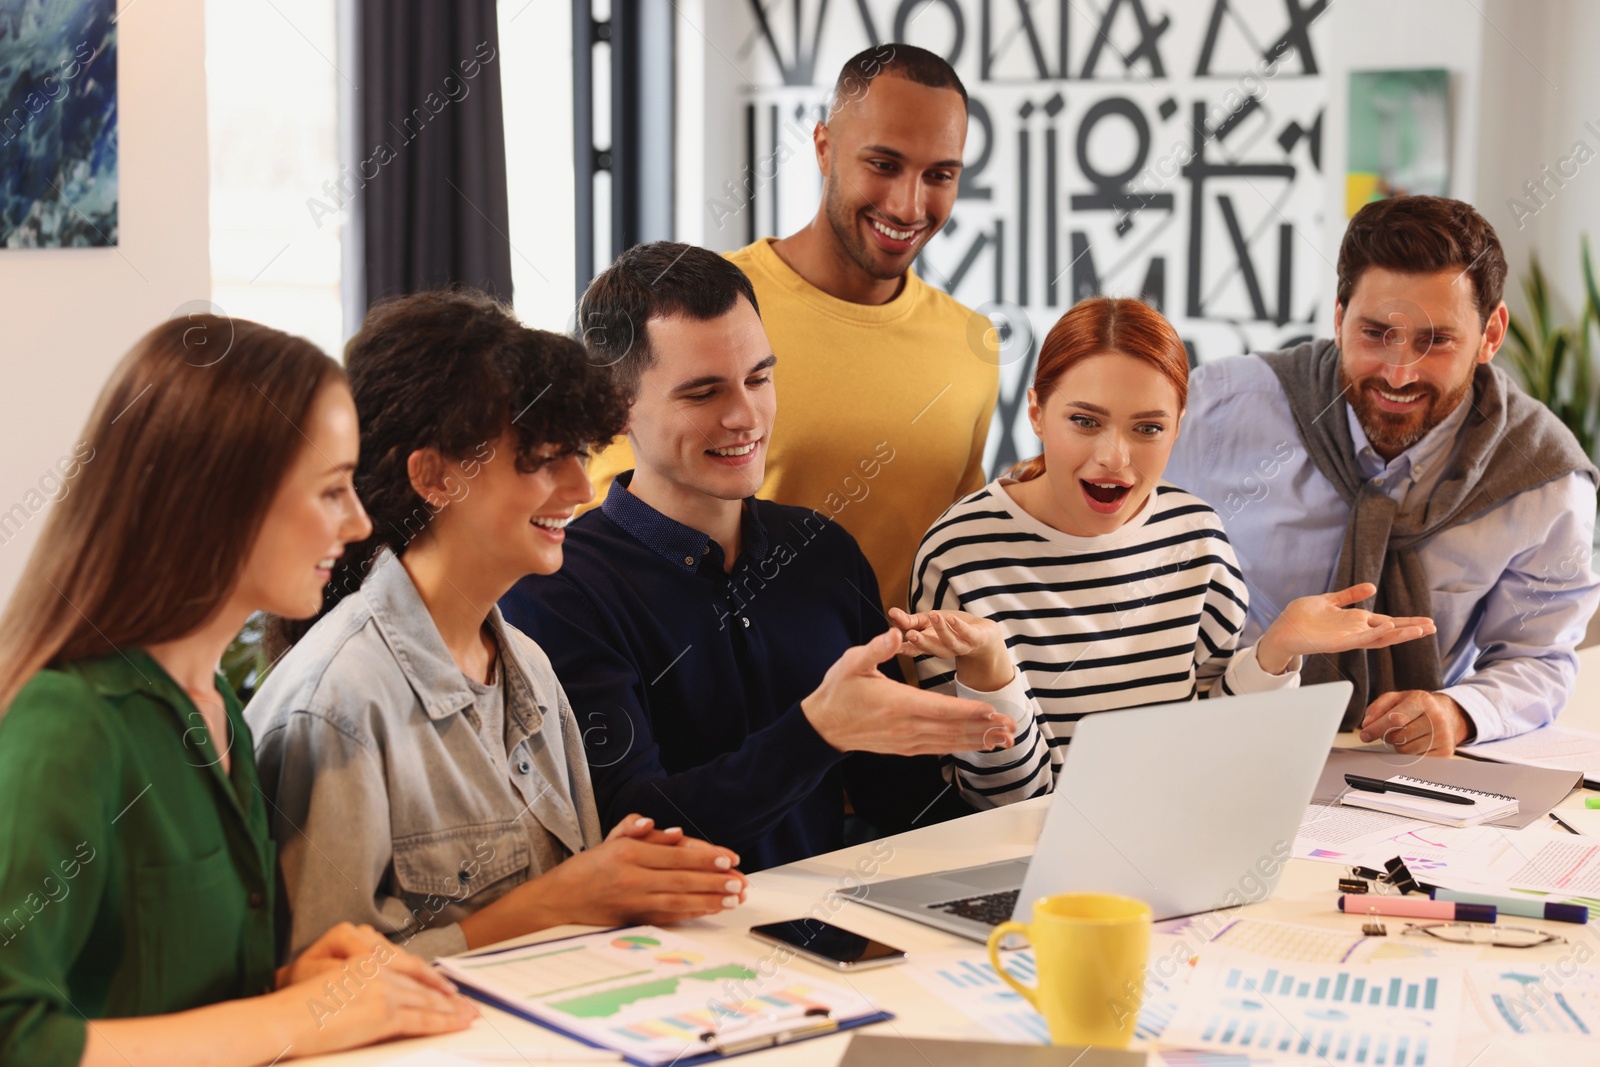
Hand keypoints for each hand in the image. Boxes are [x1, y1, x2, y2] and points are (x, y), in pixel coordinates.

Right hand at [282, 931, 476, 1055]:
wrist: (283, 1020)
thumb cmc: (298, 1010)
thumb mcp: (334, 987)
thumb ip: (360, 989)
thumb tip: (379, 1004)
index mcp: (365, 963)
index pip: (407, 971)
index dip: (430, 981)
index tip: (447, 989)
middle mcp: (378, 972)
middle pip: (422, 986)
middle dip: (448, 997)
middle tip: (468, 1004)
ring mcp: (383, 992)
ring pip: (426, 1002)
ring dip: (452, 1011)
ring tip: (469, 1015)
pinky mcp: (383, 1014)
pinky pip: (421, 1020)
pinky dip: (443, 1023)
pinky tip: (457, 1024)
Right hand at [460, 821, 746, 944]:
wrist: (557, 902)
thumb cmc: (586, 869)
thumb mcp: (608, 840)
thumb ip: (635, 829)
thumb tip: (666, 829)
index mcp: (627, 853)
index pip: (674, 855)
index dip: (704, 858)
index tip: (729, 858)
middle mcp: (631, 878)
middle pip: (680, 879)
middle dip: (713, 881)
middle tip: (739, 882)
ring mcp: (632, 902)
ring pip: (677, 901)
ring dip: (708, 900)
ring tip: (732, 898)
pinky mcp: (632, 920)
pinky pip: (667, 917)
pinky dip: (690, 913)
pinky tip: (709, 910)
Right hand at [801, 629, 1015, 753]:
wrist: (823, 727)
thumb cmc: (839, 691)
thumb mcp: (853, 663)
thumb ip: (876, 649)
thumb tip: (896, 633)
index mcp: (899, 704)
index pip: (942, 709)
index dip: (970, 711)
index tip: (994, 710)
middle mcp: (907, 727)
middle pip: (953, 729)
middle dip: (984, 728)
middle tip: (1011, 728)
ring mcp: (907, 741)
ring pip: (949, 742)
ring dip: (977, 740)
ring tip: (1003, 739)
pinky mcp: (905, 748)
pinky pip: (938, 748)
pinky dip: (959, 746)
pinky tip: (975, 744)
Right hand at [888, 607, 1013, 691]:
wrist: (983, 634)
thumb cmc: (952, 627)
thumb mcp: (928, 621)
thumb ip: (910, 620)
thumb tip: (891, 612)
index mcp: (930, 646)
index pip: (914, 649)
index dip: (904, 648)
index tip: (894, 644)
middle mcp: (944, 649)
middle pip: (931, 648)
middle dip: (920, 642)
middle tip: (909, 634)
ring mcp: (961, 646)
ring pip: (949, 641)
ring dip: (941, 629)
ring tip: (932, 615)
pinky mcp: (976, 639)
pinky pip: (967, 634)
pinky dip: (959, 627)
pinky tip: (951, 618)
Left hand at [1256, 583, 1435, 674]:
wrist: (1283, 629)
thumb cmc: (1303, 616)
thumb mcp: (1330, 600)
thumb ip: (1350, 595)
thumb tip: (1373, 586)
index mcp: (1355, 621)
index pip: (1386, 621)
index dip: (1406, 621)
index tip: (1427, 621)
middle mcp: (1356, 631)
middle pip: (1390, 630)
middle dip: (1411, 629)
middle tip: (1434, 627)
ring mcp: (1349, 637)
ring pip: (1381, 637)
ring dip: (1401, 633)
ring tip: (1422, 629)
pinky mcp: (1340, 642)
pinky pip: (1362, 638)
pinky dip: (1377, 633)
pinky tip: (1391, 627)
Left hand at [1358, 690, 1474, 754]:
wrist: (1448, 714)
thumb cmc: (1418, 706)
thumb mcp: (1397, 698)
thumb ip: (1378, 708)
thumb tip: (1367, 724)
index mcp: (1423, 701)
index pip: (1395, 719)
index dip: (1376, 728)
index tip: (1364, 735)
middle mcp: (1436, 718)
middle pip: (1398, 737)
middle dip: (1386, 736)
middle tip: (1390, 730)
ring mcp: (1443, 736)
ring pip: (1405, 750)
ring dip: (1398, 745)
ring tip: (1406, 734)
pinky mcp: (1446, 752)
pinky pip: (1416, 759)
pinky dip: (1410, 753)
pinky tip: (1416, 742)